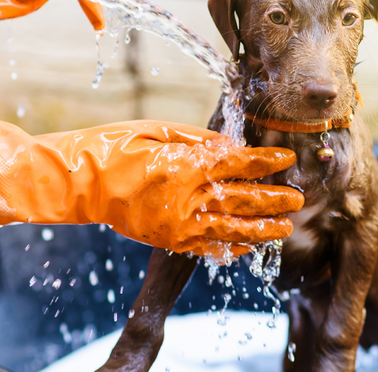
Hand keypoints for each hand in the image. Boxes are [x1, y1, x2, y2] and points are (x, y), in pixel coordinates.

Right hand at [0, 117, 303, 257]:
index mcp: (186, 166)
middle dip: (274, 199)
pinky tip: (248, 246)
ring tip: (285, 229)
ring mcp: (177, 225)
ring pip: (231, 230)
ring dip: (261, 230)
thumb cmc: (115, 147)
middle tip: (298, 198)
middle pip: (243, 200)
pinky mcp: (167, 239)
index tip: (287, 158)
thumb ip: (199, 141)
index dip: (267, 161)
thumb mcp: (158, 131)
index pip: (240, 164)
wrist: (79, 183)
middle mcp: (187, 199)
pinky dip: (229, 247)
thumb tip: (233, 146)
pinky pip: (206, 247)